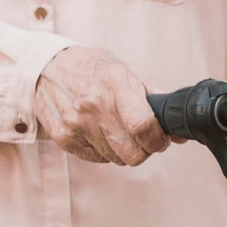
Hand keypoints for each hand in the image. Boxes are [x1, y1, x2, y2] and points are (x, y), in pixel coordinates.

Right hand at [34, 46, 176, 165]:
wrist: (45, 66)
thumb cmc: (94, 70)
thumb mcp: (128, 72)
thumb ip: (158, 100)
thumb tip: (181, 133)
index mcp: (114, 85)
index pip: (144, 127)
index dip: (158, 140)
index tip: (159, 137)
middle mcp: (93, 106)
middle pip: (134, 154)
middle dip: (143, 148)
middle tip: (137, 133)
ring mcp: (76, 124)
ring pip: (118, 160)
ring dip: (121, 148)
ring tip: (112, 125)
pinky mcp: (64, 138)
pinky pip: (99, 160)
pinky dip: (102, 149)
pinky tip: (96, 129)